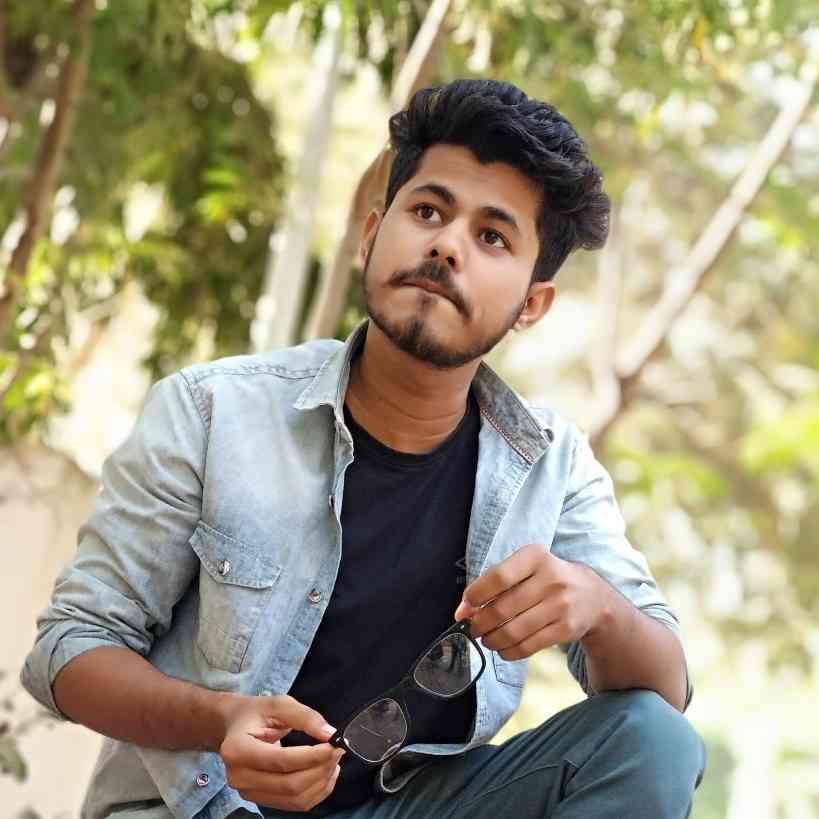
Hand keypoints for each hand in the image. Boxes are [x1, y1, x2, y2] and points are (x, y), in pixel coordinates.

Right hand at [219, 693, 345, 811]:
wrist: (234, 727)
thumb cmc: (256, 713)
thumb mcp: (278, 704)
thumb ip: (305, 717)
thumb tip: (329, 734)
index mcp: (237, 749)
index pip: (281, 761)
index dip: (311, 756)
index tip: (332, 744)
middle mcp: (239, 776)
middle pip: (289, 784)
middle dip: (320, 769)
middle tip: (337, 750)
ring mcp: (248, 792)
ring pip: (295, 799)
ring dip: (321, 782)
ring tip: (332, 760)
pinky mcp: (260, 800)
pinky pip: (294, 804)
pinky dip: (316, 792)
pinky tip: (324, 773)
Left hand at [453, 543, 605, 660]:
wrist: (591, 595)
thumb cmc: (545, 579)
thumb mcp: (525, 568)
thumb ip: (492, 584)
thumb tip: (462, 611)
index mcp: (535, 556)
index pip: (498, 577)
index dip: (476, 595)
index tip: (466, 606)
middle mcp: (550, 578)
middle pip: (502, 608)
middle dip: (479, 623)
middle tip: (473, 628)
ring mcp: (560, 605)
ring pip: (513, 631)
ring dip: (491, 640)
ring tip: (486, 639)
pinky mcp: (566, 629)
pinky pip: (528, 646)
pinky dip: (508, 651)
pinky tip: (502, 648)